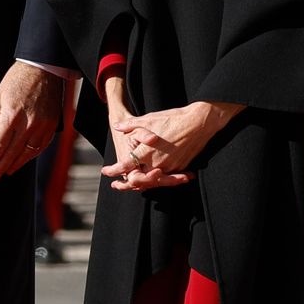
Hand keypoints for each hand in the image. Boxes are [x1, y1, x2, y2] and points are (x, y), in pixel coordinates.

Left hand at [0, 61, 61, 179]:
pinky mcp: (52, 126)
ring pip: (28, 153)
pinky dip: (31, 156)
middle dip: (1, 165)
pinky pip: (41, 146)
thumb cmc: (17, 80)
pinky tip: (23, 160)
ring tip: (7, 171)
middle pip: (12, 152)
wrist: (42, 70)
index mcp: (11, 115)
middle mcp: (28, 123)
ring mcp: (42, 126)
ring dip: (16, 164)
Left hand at [105, 99, 241, 191]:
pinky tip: (152, 177)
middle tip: (117, 184)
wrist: (198, 123)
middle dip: (127, 182)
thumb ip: (130, 126)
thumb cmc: (171, 119)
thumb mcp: (147, 119)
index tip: (105, 171)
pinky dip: (158, 178)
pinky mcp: (180, 167)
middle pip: (138, 178)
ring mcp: (170, 167)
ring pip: (153, 180)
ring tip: (133, 183)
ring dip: (142, 182)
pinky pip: (166, 176)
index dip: (114, 170)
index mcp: (146, 151)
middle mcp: (157, 163)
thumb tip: (117, 127)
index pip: (126, 165)